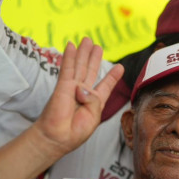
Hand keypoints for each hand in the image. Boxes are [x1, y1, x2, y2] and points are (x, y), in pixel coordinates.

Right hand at [31, 37, 123, 159]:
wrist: (58, 137)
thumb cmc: (76, 131)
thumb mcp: (94, 116)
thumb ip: (93, 99)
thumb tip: (81, 86)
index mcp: (95, 102)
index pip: (105, 86)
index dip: (112, 76)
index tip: (120, 67)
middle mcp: (84, 93)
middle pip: (90, 71)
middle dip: (94, 58)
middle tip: (97, 46)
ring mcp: (73, 88)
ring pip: (80, 67)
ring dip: (83, 53)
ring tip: (88, 40)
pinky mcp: (63, 86)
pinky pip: (67, 69)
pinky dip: (70, 57)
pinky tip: (71, 46)